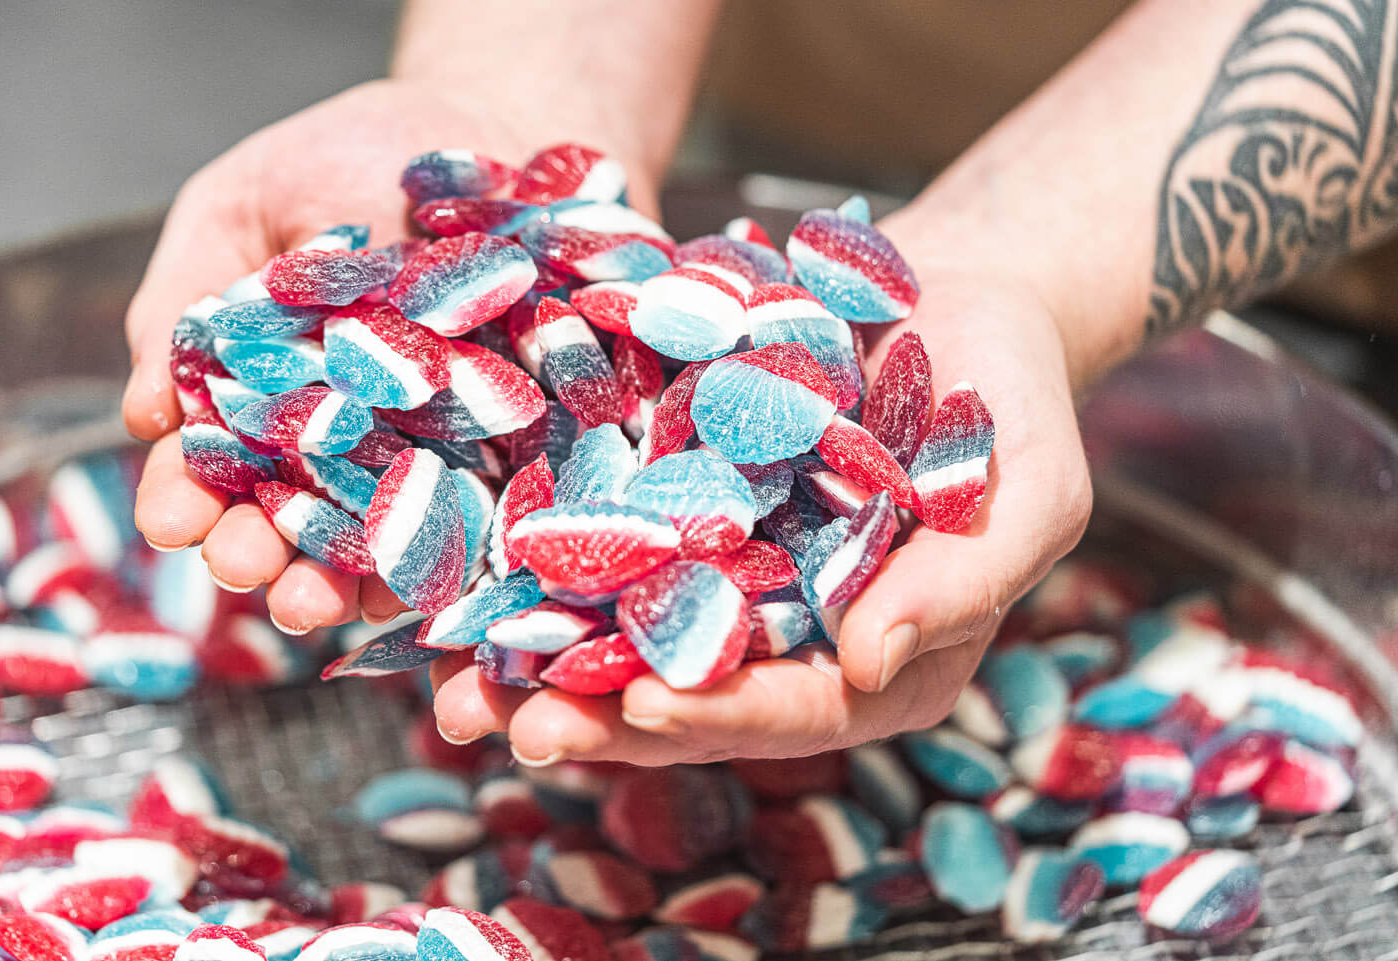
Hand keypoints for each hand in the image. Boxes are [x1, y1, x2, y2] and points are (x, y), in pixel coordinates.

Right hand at [123, 79, 656, 633]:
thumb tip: (144, 416)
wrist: (493, 127)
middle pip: (296, 520)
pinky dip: (461, 550)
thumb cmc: (351, 158)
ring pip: (385, 538)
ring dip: (347, 580)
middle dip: (264, 554)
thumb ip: (187, 300)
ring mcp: (432, 454)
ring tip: (318, 601)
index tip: (172, 519)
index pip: (215, 464)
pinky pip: (487, 512)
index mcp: (263, 396)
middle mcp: (343, 441)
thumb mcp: (245, 204)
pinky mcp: (516, 451)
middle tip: (244, 568)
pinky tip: (435, 579)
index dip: (188, 496)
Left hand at [429, 248, 1093, 765]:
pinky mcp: (680, 510)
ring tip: (451, 685)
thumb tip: (870, 659)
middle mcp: (791, 637)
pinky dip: (533, 565)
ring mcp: (729, 576)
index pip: (799, 710)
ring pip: (626, 636)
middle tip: (507, 726)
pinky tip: (462, 577)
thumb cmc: (1011, 402)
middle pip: (691, 695)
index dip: (722, 714)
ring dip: (539, 663)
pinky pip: (603, 547)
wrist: (957, 300)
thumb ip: (962, 579)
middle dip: (598, 717)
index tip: (642, 705)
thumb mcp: (1027, 490)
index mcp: (882, 660)